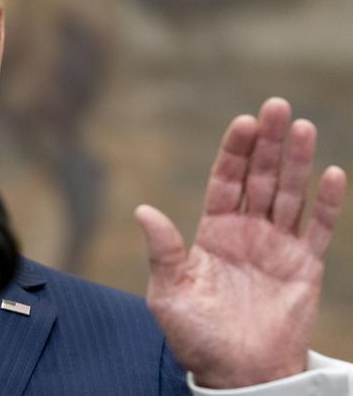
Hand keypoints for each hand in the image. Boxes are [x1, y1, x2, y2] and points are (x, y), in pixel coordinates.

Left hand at [135, 97, 345, 388]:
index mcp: (213, 232)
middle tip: (275, 106)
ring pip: (290, 194)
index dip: (233, 152)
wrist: (237, 373)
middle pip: (259, 177)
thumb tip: (143, 211)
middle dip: (266, 143)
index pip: (225, 181)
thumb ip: (163, 251)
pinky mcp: (305, 267)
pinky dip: (327, 204)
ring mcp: (277, 247)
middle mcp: (246, 232)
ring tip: (301, 126)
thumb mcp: (169, 293)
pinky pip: (319, 230)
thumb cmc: (196, 335)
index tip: (242, 122)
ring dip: (296, 161)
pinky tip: (332, 174)